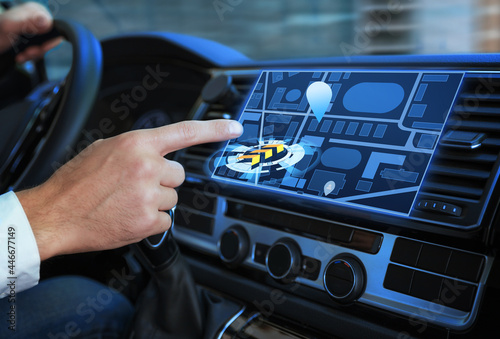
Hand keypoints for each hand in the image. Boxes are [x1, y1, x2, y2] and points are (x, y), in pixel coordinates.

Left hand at [0, 2, 61, 62]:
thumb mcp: (10, 26)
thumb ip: (28, 22)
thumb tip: (47, 21)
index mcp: (35, 11)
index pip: (54, 26)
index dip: (50, 40)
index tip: (42, 47)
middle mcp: (37, 20)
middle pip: (51, 39)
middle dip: (39, 49)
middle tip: (28, 52)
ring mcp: (36, 32)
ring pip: (45, 48)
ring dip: (33, 55)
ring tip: (21, 55)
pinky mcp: (33, 41)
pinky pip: (39, 53)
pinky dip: (30, 57)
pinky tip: (21, 55)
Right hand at [17, 119, 242, 259]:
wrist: (55, 214)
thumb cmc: (75, 182)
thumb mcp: (104, 149)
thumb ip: (136, 148)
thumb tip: (156, 151)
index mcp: (137, 145)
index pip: (185, 132)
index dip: (214, 130)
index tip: (233, 128)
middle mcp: (147, 167)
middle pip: (179, 174)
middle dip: (163, 180)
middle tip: (137, 186)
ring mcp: (149, 195)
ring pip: (173, 198)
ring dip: (156, 201)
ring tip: (128, 201)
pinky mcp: (148, 221)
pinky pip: (165, 220)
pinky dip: (151, 221)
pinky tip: (129, 216)